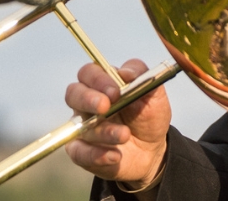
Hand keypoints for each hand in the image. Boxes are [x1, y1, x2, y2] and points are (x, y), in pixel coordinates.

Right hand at [64, 59, 170, 192]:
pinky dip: (96, 154)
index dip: (98, 80)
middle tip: (105, 107)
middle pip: (73, 93)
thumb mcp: (154, 94)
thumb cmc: (148, 116)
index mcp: (102, 85)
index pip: (89, 73)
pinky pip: (79, 152)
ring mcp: (82, 128)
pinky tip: (115, 155)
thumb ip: (142, 76)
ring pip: (80, 126)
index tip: (115, 92)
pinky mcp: (82, 152)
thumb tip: (125, 72)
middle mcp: (87, 104)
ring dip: (103, 131)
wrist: (152, 149)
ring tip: (125, 135)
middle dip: (87, 99)